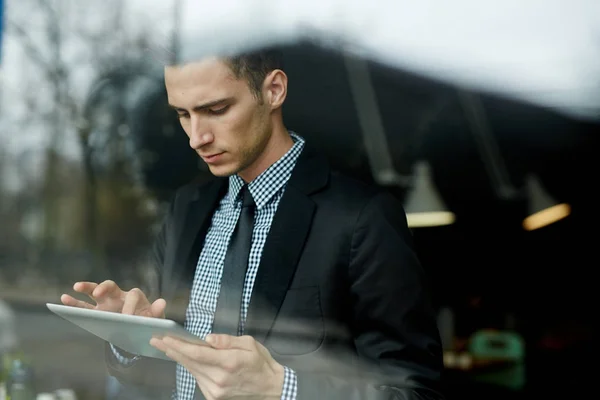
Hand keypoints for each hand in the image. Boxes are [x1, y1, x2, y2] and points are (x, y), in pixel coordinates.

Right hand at [60, 280, 165, 317]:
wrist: (139, 328)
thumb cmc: (148, 320)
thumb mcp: (155, 318)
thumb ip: (158, 311)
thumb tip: (162, 302)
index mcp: (136, 297)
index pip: (133, 296)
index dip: (130, 306)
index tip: (128, 318)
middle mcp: (119, 296)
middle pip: (111, 286)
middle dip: (104, 288)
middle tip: (99, 293)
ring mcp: (106, 303)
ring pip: (94, 292)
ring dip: (86, 288)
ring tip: (75, 287)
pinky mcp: (97, 312)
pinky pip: (84, 306)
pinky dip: (74, 303)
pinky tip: (63, 300)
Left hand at [150, 334, 284, 399]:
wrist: (270, 389)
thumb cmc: (261, 363)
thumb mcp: (249, 344)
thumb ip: (227, 341)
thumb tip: (208, 338)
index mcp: (229, 362)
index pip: (198, 353)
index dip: (179, 345)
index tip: (165, 338)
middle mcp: (219, 379)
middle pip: (190, 362)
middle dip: (172, 350)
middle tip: (156, 340)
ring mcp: (215, 391)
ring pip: (192, 371)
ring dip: (180, 358)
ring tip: (168, 346)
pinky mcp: (213, 397)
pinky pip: (198, 378)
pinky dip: (192, 367)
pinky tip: (187, 359)